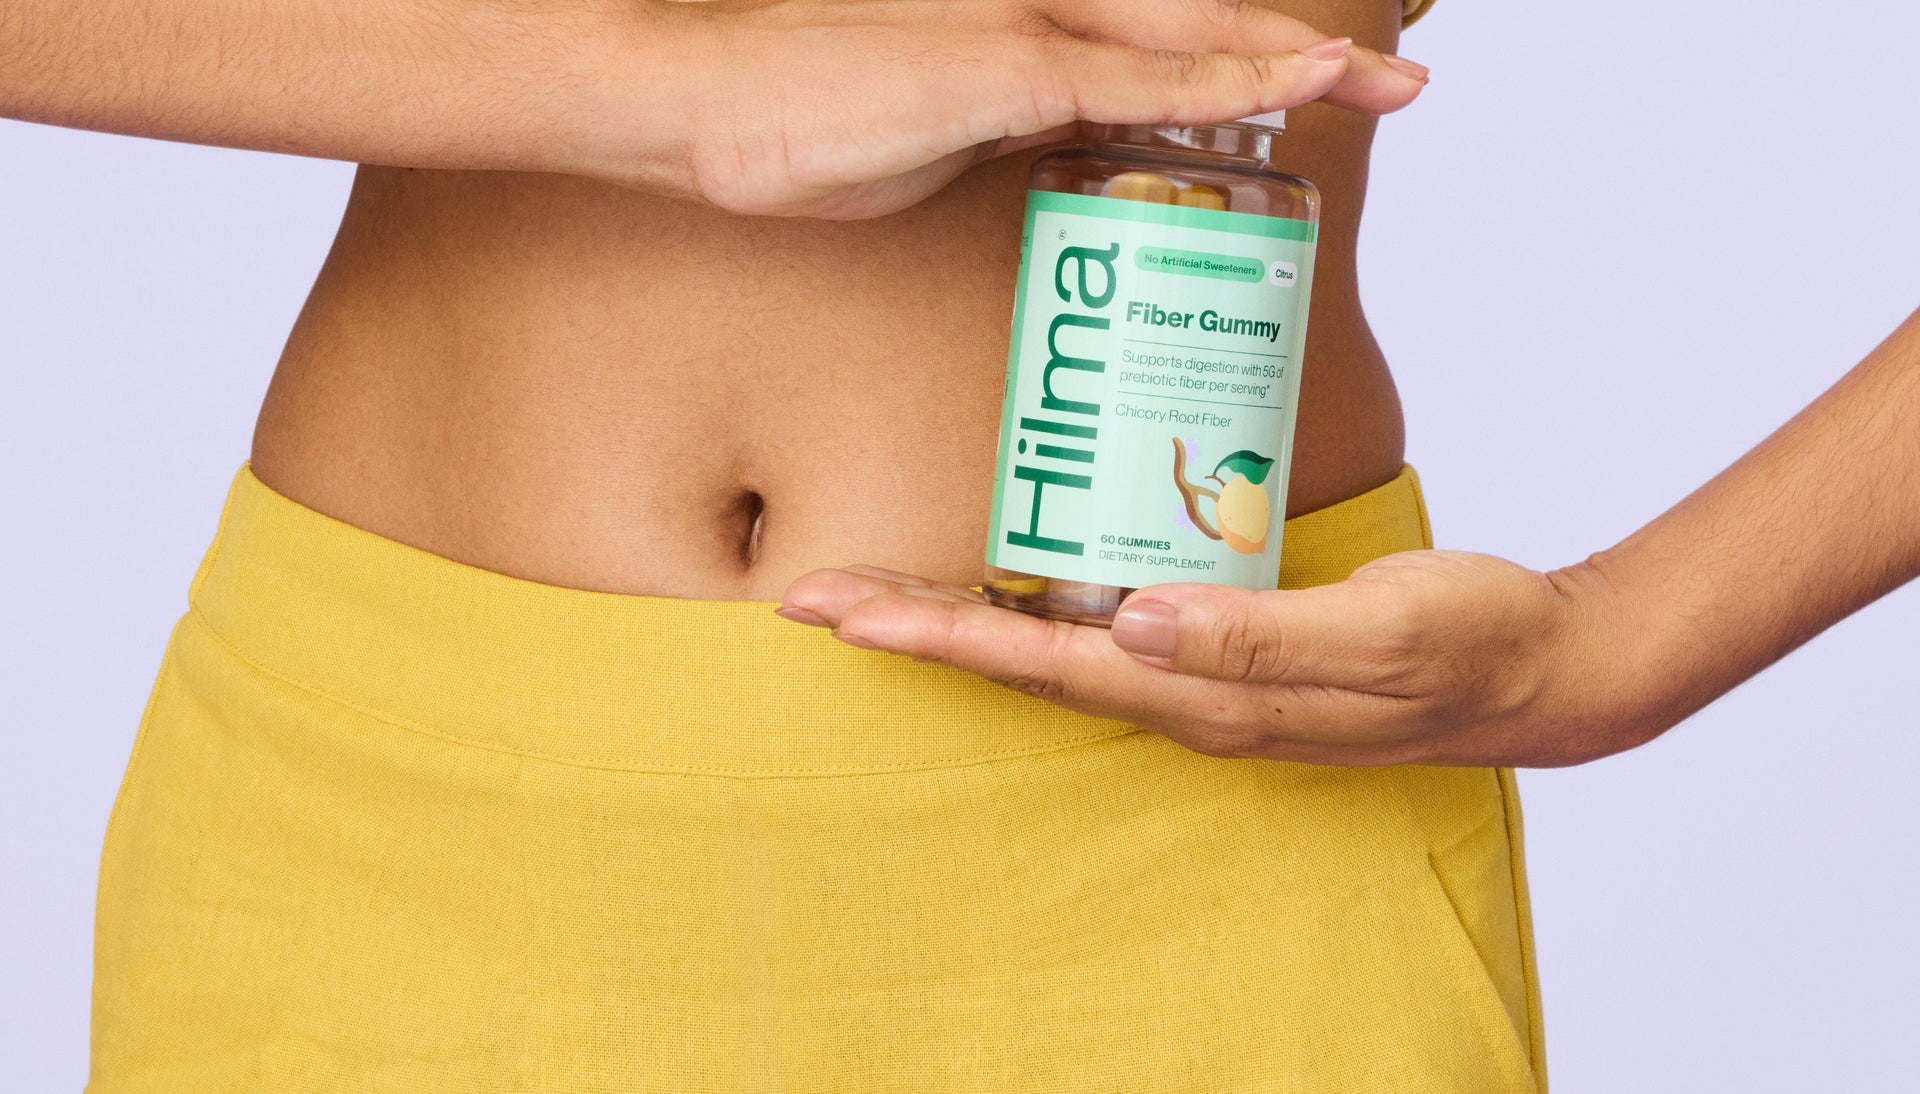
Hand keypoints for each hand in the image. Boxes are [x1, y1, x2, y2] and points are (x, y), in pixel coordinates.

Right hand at [626, 0, 1427, 217]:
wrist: (700, 100)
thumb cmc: (791, 128)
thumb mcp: (926, 138)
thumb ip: (1002, 134)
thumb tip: (1054, 158)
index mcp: (1020, 32)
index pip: (1153, 41)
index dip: (1237, 60)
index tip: (1302, 85)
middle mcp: (1036, 11)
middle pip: (1195, 23)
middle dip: (1295, 49)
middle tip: (1388, 75)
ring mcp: (1023, 27)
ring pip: (1189, 36)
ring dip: (1293, 55)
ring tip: (1382, 80)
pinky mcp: (1004, 66)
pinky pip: (1142, 75)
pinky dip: (1230, 75)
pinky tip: (1301, 81)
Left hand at [778, 552, 1665, 766]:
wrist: (1540, 671)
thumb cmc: (1471, 641)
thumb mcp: (1381, 629)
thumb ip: (1261, 634)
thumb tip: (1139, 623)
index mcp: (1212, 696)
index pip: (1044, 666)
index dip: (938, 637)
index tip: (841, 613)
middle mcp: (1189, 698)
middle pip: (1020, 664)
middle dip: (911, 628)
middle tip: (806, 595)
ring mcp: (1205, 683)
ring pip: (1050, 652)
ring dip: (958, 622)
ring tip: (871, 592)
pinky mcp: (1226, 654)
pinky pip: (1104, 635)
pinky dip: (1033, 611)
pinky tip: (1010, 579)